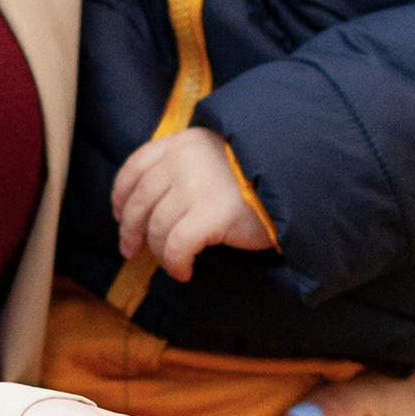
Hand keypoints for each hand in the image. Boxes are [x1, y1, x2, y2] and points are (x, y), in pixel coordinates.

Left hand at [111, 126, 275, 278]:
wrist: (295, 179)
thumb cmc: (258, 174)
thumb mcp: (216, 154)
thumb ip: (185, 165)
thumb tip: (152, 202)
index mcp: (182, 143)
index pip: (135, 167)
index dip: (121, 194)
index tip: (119, 214)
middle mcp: (183, 161)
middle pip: (140, 202)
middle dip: (130, 230)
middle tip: (130, 251)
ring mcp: (197, 187)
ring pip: (157, 228)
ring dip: (159, 252)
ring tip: (172, 263)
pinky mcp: (213, 214)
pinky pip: (177, 247)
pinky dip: (175, 264)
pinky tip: (184, 272)